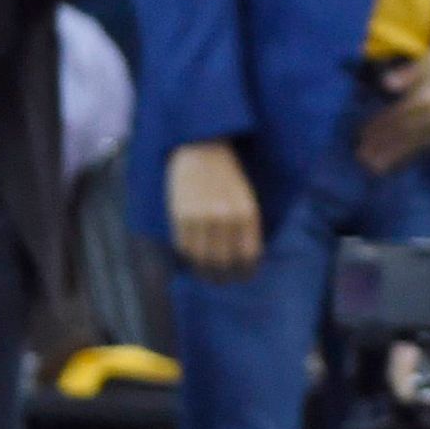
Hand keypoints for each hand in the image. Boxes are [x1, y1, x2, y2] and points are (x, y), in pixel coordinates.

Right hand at [166, 139, 263, 276]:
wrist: (202, 148)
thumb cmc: (227, 176)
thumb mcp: (245, 199)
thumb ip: (246, 228)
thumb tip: (241, 262)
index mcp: (247, 213)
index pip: (248, 257)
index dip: (244, 272)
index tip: (240, 276)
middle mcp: (226, 217)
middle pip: (224, 262)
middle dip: (222, 276)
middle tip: (219, 280)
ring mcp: (202, 217)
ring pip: (202, 258)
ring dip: (202, 270)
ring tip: (203, 273)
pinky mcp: (181, 214)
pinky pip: (184, 247)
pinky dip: (187, 257)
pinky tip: (190, 257)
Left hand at [355, 39, 429, 174]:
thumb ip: (406, 75)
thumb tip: (384, 85)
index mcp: (427, 97)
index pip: (396, 116)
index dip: (378, 126)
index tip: (360, 135)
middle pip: (403, 135)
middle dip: (382, 147)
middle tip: (362, 159)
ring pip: (416, 146)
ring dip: (395, 157)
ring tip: (377, 167)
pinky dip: (415, 155)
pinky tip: (404, 160)